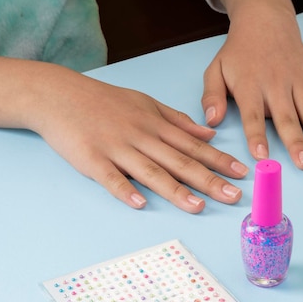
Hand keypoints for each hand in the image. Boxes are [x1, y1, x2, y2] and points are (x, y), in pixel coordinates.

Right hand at [34, 71, 248, 212]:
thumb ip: (178, 121)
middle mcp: (142, 137)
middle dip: (209, 180)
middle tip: (233, 196)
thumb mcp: (147, 103)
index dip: (220, 160)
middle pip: (180, 161)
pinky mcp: (92, 159)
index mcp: (156, 125)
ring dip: (175, 190)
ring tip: (198, 206)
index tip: (242, 172)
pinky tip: (139, 204)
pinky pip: (110, 178)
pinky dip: (125, 190)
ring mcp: (117, 148)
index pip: (194, 145)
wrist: (60, 95)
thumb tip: (210, 132)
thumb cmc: (105, 101)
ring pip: (151, 172)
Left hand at [201, 5, 302, 168]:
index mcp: (250, 86)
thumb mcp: (216, 70)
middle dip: (296, 142)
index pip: (253, 116)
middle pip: (287, 118)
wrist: (265, 21)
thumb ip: (212, 96)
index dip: (257, 136)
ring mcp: (298, 80)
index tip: (262, 156)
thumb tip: (212, 120)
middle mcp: (276, 85)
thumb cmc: (239, 53)